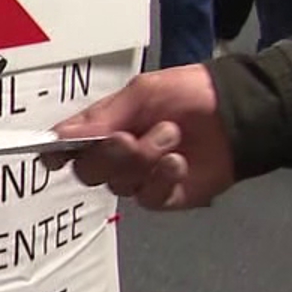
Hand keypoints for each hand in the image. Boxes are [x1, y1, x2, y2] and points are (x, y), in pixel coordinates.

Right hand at [43, 65, 237, 210]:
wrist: (237, 111)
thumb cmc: (190, 93)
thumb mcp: (143, 92)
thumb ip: (102, 117)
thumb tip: (60, 136)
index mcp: (106, 127)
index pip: (70, 145)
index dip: (57, 151)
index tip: (54, 154)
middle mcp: (118, 155)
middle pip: (88, 171)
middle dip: (109, 155)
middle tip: (131, 137)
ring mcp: (141, 178)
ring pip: (119, 184)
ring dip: (145, 158)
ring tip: (172, 136)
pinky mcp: (165, 196)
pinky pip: (148, 198)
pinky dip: (161, 178)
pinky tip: (177, 162)